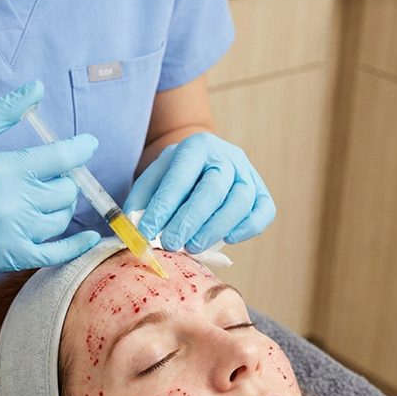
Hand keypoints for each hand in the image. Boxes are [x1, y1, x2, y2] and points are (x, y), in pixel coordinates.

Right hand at [0, 80, 100, 286]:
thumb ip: (4, 112)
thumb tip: (38, 88)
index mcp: (4, 169)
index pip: (60, 157)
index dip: (81, 148)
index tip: (88, 144)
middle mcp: (13, 204)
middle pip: (65, 191)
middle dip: (66, 179)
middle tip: (54, 174)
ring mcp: (12, 234)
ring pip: (61, 219)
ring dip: (63, 206)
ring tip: (50, 197)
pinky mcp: (9, 258)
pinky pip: (55, 255)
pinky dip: (76, 247)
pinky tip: (91, 238)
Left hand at [123, 132, 275, 252]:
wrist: (206, 166)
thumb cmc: (176, 180)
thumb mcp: (154, 181)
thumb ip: (141, 203)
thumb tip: (133, 232)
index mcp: (196, 147)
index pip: (180, 177)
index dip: (163, 207)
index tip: (147, 233)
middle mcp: (226, 156)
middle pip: (213, 188)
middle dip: (190, 220)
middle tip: (172, 244)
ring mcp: (247, 174)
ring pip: (240, 201)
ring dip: (215, 228)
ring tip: (193, 248)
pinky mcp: (262, 194)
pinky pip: (263, 212)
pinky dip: (247, 228)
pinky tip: (227, 240)